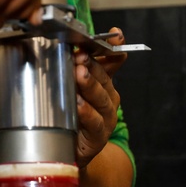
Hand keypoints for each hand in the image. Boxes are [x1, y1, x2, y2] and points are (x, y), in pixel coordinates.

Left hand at [75, 27, 125, 168]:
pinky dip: (86, 113)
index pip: (112, 61)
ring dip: (90, 86)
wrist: (70, 152)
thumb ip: (77, 68)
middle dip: (93, 65)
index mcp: (104, 84)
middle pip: (105, 78)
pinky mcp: (98, 137)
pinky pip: (94, 123)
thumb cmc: (72, 117)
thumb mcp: (74, 90)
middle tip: (80, 55)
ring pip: (101, 99)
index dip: (114, 47)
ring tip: (79, 74)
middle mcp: (109, 99)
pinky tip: (78, 104)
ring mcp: (106, 118)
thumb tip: (72, 44)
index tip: (116, 34)